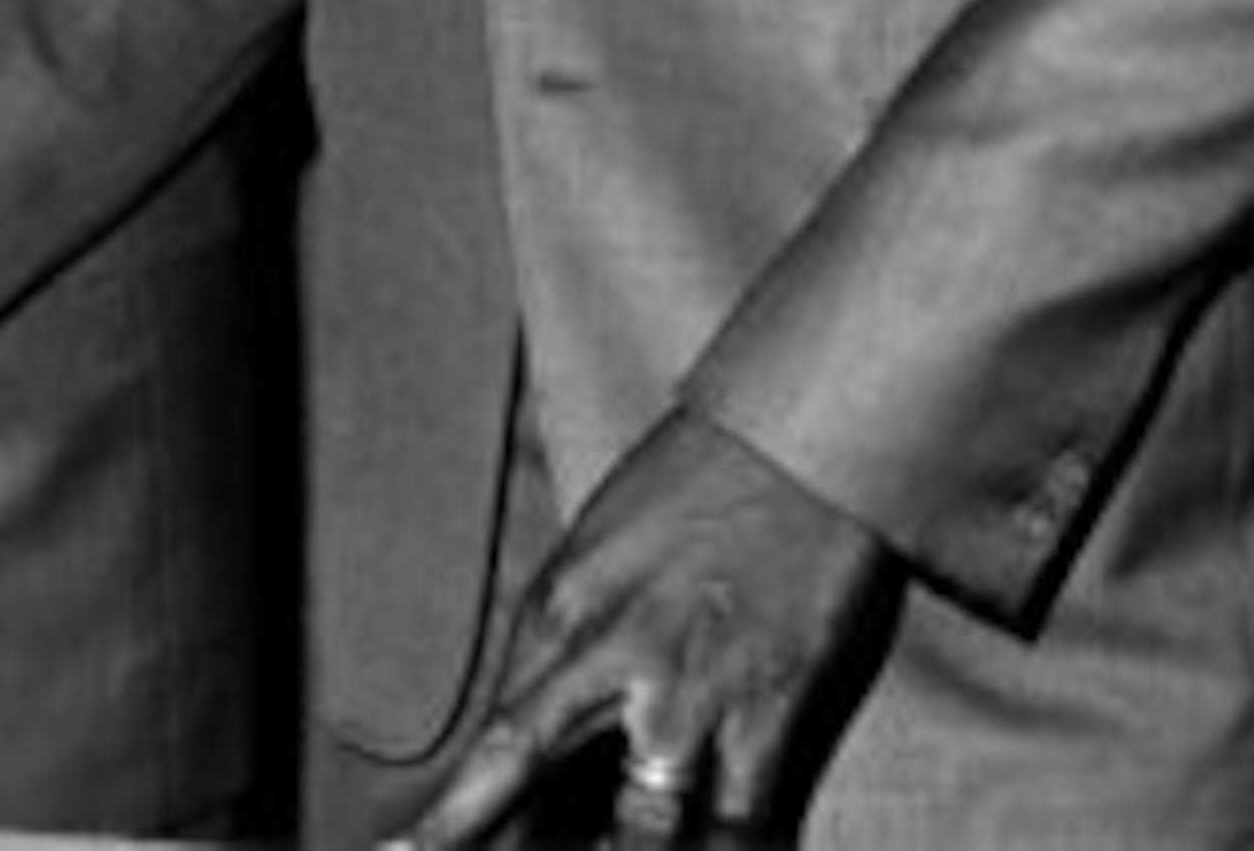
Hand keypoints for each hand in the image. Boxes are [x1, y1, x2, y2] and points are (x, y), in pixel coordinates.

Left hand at [401, 407, 893, 846]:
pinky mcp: (772, 708)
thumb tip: (540, 717)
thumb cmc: (688, 485)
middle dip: (504, 837)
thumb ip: (565, 635)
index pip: (498, 738)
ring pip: (645, 824)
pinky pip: (740, 818)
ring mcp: (693, 690)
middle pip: (532, 775)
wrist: (794, 443)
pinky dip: (723, 849)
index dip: (459, 810)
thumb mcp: (594, 547)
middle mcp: (612, 655)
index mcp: (559, 608)